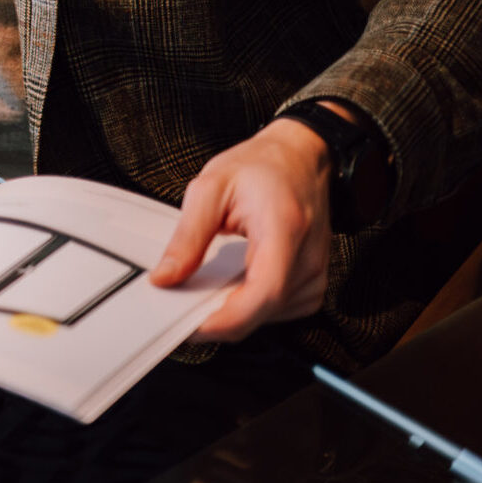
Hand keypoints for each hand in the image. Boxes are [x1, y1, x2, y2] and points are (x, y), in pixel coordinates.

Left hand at [150, 118, 332, 341]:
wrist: (299, 156)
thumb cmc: (260, 166)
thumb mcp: (211, 188)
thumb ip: (188, 236)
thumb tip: (165, 277)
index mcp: (285, 229)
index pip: (264, 292)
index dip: (228, 318)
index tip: (193, 326)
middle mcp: (308, 257)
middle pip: (266, 311)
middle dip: (222, 318)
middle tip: (182, 310)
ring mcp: (316, 272)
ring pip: (272, 316)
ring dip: (237, 313)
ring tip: (206, 292)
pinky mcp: (314, 280)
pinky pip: (281, 310)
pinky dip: (253, 306)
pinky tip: (234, 288)